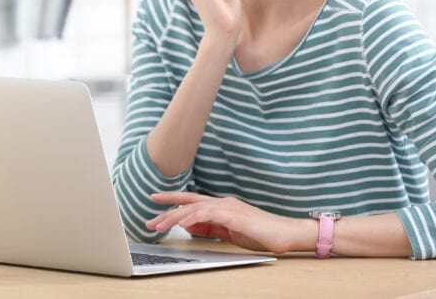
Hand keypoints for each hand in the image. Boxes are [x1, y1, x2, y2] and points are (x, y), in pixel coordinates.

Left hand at [146, 192, 305, 254]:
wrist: (286, 234)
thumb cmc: (261, 234)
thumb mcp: (230, 232)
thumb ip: (211, 227)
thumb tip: (191, 226)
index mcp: (222, 206)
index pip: (192, 201)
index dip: (173, 200)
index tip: (155, 202)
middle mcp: (223, 203)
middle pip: (189, 201)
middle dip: (167, 208)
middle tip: (149, 218)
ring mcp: (229, 207)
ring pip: (194, 208)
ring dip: (174, 217)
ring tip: (159, 225)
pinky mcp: (235, 216)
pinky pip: (208, 215)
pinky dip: (192, 218)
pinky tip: (182, 224)